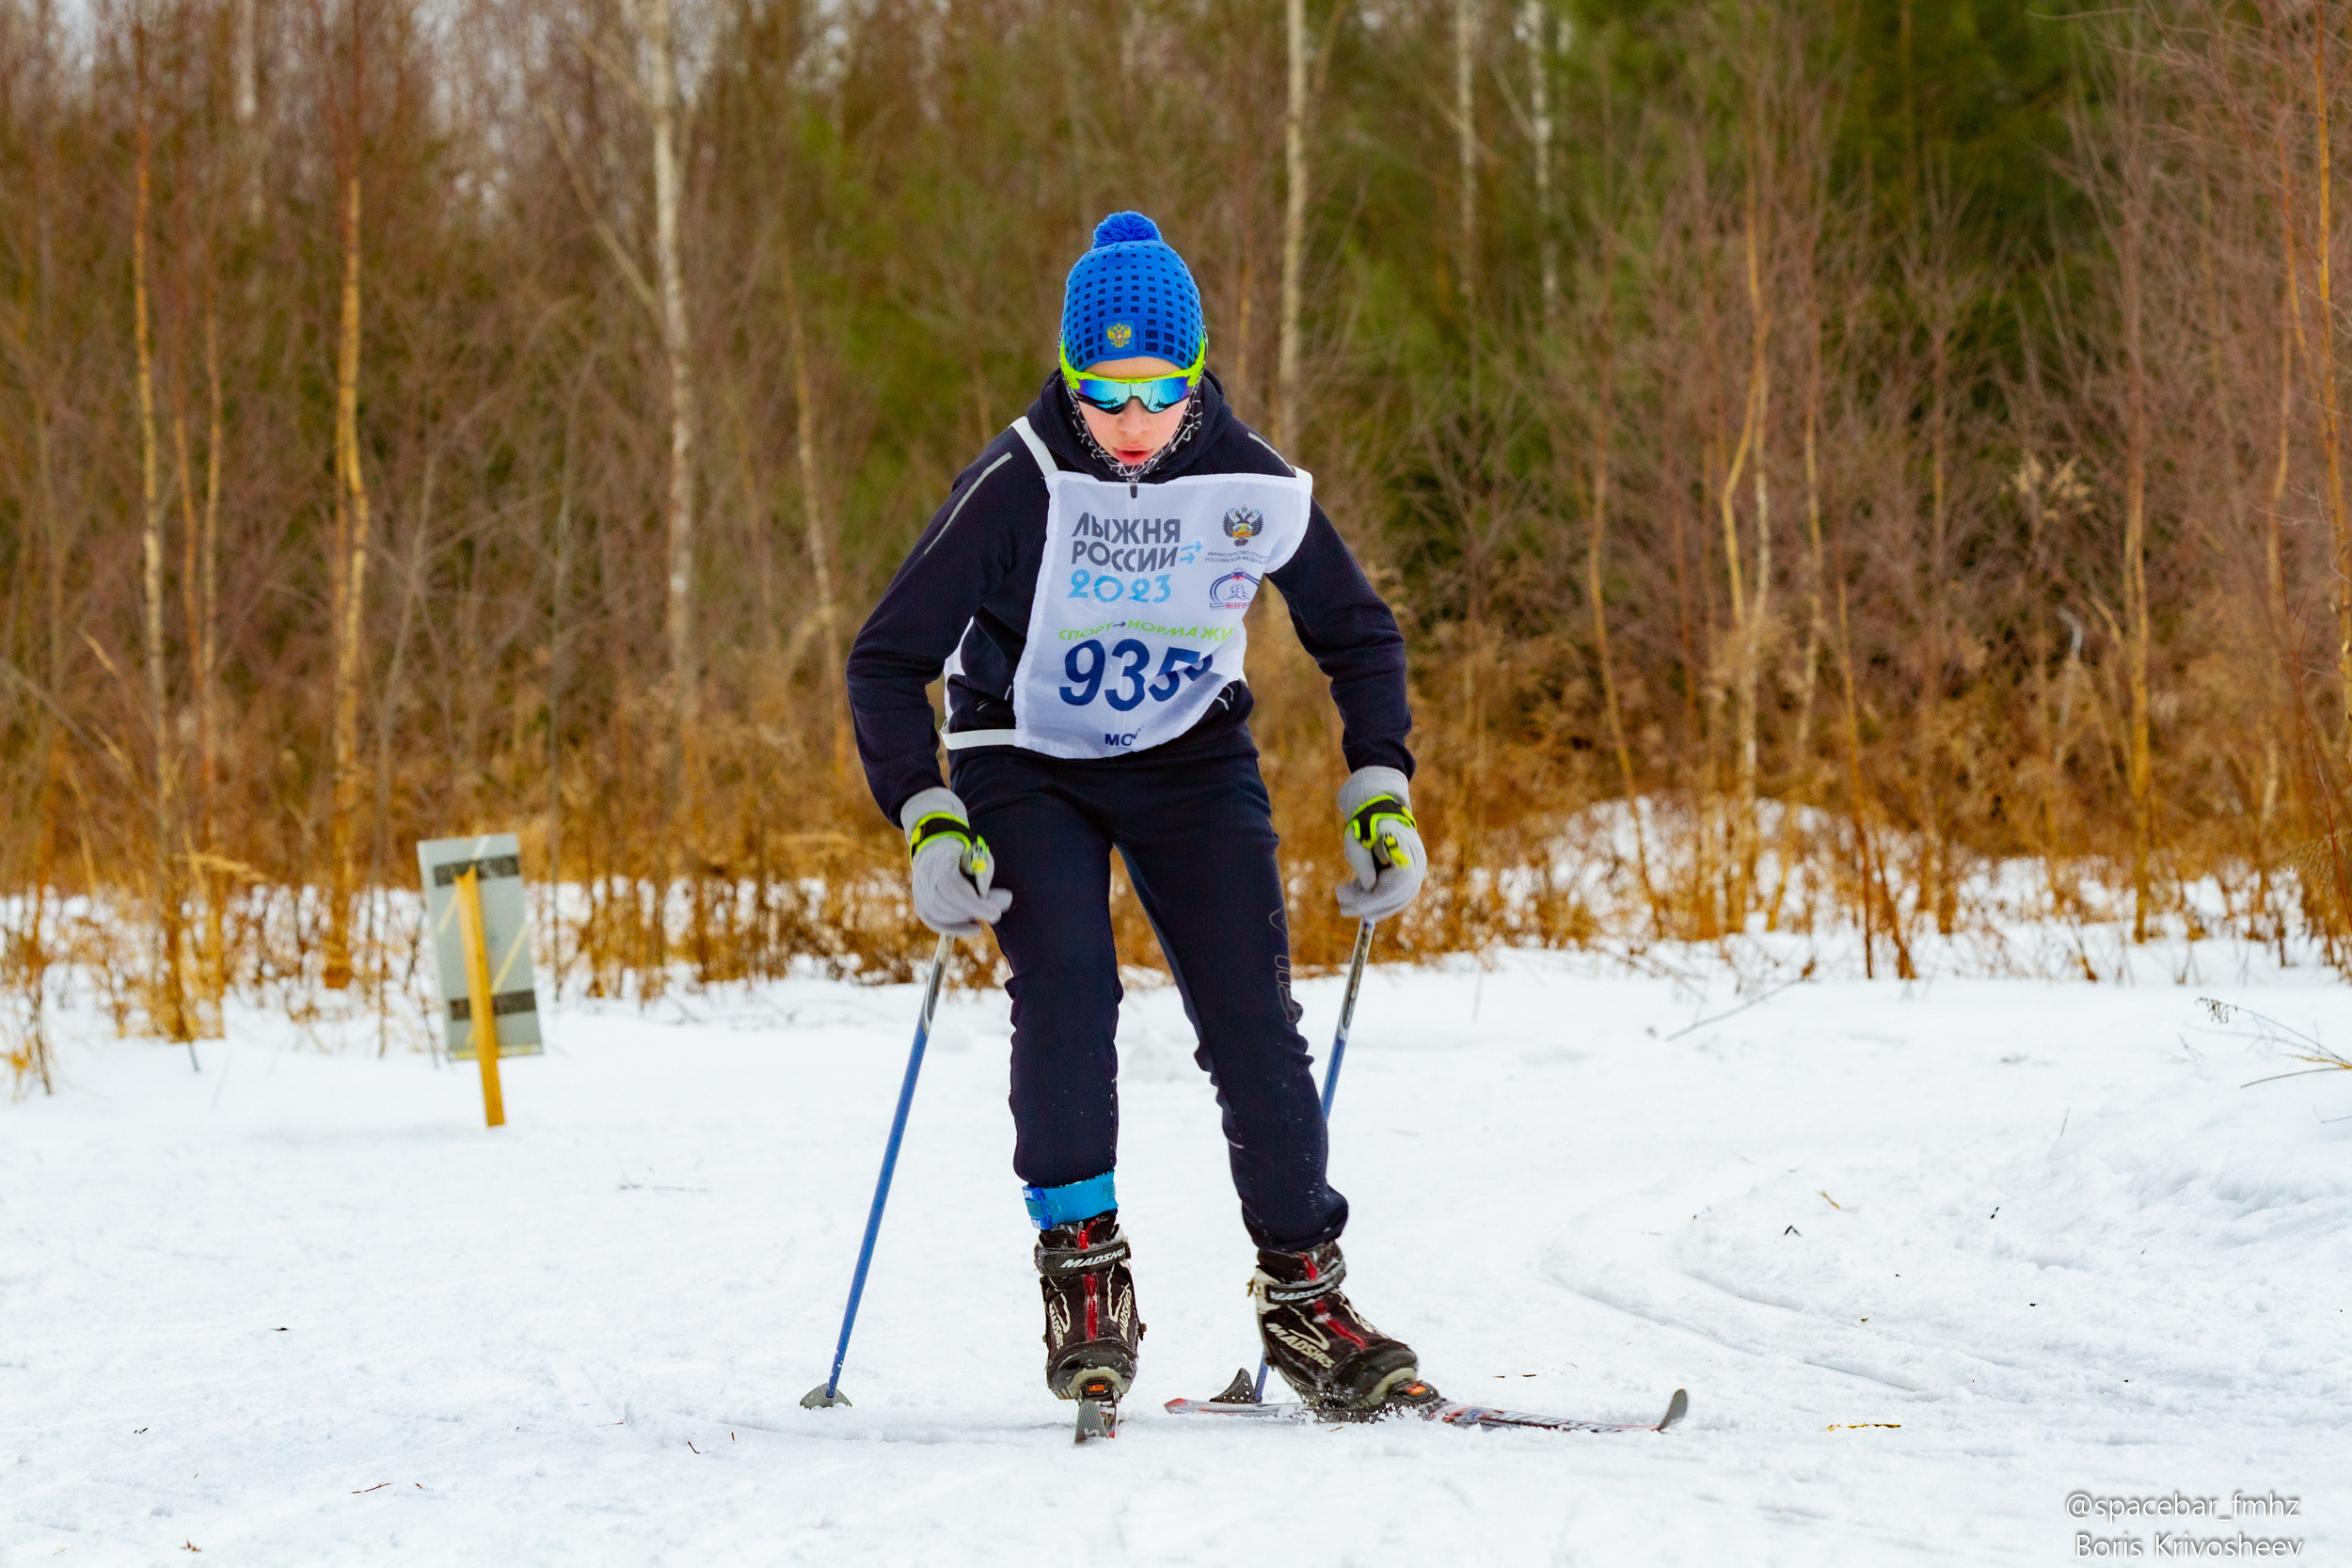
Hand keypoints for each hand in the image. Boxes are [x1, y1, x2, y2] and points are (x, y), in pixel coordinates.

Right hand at [901, 787, 1013, 937]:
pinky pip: (934, 921)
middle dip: (973, 911)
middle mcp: (924, 875)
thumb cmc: (964, 851)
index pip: (952, 887)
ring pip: (939, 914)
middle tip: (996, 913)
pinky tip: (975, 929)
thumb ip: (984, 873)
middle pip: (945, 903)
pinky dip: (955, 928)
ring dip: (966, 918)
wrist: (938, 847)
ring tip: (986, 915)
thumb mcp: (979, 853)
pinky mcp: (920, 903)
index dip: (974, 904)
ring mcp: (918, 890)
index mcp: (939, 858)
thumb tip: (992, 898)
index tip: (996, 913)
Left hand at [1334, 766, 1424, 921]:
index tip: (1352, 903)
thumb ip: (1363, 862)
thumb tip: (1369, 887)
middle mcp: (1417, 862)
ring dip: (1371, 907)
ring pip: (1397, 899)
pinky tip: (1358, 905)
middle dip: (1369, 905)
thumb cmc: (1365, 824)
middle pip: (1399, 894)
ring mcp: (1416, 871)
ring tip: (1345, 905)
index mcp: (1406, 847)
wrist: (1379, 813)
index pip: (1399, 880)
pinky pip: (1396, 897)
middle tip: (1342, 908)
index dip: (1376, 896)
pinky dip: (1377, 904)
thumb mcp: (1356, 840)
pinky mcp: (1409, 878)